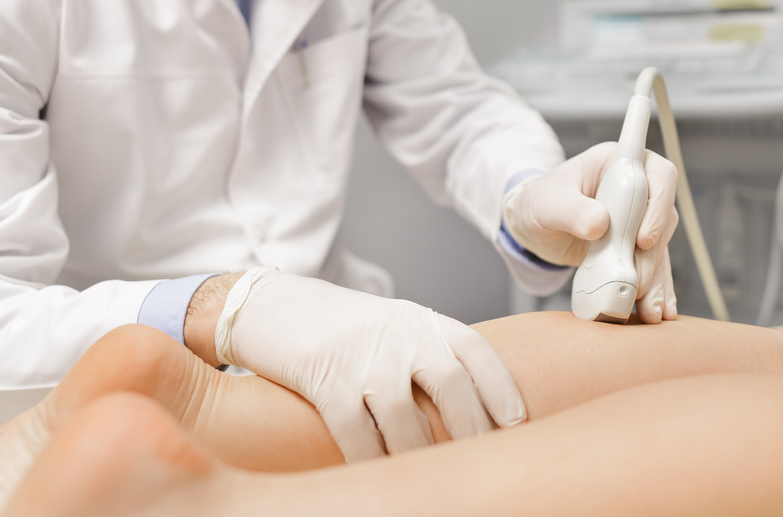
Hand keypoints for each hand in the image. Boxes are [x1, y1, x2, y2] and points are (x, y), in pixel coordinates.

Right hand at [213, 268, 525, 460]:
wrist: (267, 304)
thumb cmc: (333, 324)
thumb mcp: (389, 325)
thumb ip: (423, 354)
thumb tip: (458, 409)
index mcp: (420, 321)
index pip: (475, 351)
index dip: (501, 388)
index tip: (516, 422)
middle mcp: (400, 335)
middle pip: (451, 388)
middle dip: (470, 432)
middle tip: (478, 463)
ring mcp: (364, 356)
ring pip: (406, 422)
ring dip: (420, 458)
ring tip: (429, 478)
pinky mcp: (326, 379)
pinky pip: (357, 434)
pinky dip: (370, 461)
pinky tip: (376, 475)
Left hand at [502, 142, 678, 321]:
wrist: (535, 225)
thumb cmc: (541, 202)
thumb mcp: (549, 203)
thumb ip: (572, 210)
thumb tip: (599, 224)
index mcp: (620, 164)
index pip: (657, 174)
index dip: (659, 204)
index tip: (643, 239)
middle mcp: (637, 190)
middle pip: (663, 219)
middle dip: (653, 257)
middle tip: (636, 284)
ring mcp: (638, 220)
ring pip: (659, 249)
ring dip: (657, 281)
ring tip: (651, 311)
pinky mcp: (634, 246)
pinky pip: (650, 267)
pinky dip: (652, 289)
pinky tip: (655, 311)